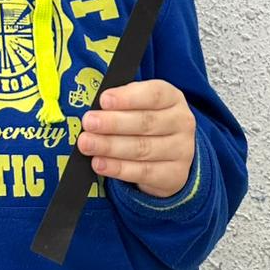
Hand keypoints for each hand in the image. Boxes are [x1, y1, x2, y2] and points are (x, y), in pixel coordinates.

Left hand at [76, 78, 195, 198]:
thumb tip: (96, 109)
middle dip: (112, 123)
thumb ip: (123, 103)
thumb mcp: (141, 104)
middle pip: (145, 123)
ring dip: (110, 146)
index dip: (127, 97)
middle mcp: (181, 122)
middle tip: (88, 123)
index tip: (103, 100)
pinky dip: (118, 169)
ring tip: (87, 143)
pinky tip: (100, 164)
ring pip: (142, 149)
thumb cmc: (148, 120)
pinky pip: (143, 172)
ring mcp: (181, 150)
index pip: (153, 94)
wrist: (173, 155)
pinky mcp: (174, 175)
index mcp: (172, 97)